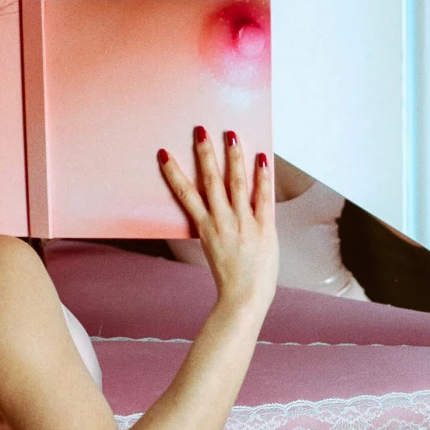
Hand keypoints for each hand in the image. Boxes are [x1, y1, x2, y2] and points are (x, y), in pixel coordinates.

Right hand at [159, 130, 276, 321]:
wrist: (244, 299)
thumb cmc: (230, 278)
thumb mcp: (214, 250)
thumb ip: (214, 228)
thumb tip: (215, 208)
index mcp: (206, 228)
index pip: (185, 195)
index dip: (173, 173)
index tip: (164, 153)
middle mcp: (222, 222)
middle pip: (210, 181)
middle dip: (205, 154)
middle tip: (200, 130)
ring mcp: (244, 224)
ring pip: (236, 184)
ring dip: (233, 158)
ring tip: (231, 136)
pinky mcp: (264, 228)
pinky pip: (263, 197)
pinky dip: (263, 177)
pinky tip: (262, 159)